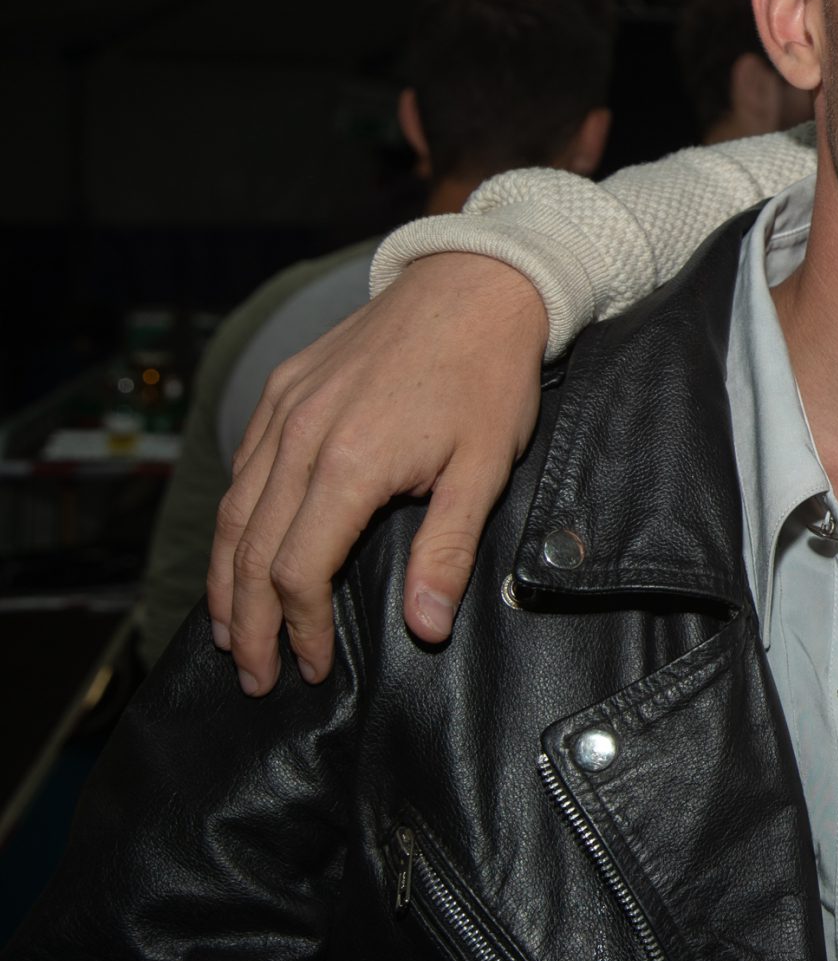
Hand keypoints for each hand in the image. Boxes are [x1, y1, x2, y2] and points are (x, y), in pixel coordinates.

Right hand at [210, 253, 550, 692]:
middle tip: (252, 675)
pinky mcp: (283, 387)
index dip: (298, 630)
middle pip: (249, 552)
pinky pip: (243, 466)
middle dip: (246, 624)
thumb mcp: (484, 468)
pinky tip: (240, 550)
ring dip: (225, 579)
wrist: (476, 285)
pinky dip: (234, 520)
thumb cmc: (489, 377)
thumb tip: (424, 628)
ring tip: (230, 631)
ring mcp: (284, 409)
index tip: (309, 669)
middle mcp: (300, 438)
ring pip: (234, 510)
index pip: (298, 572)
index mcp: (349, 466)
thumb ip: (446, 551)